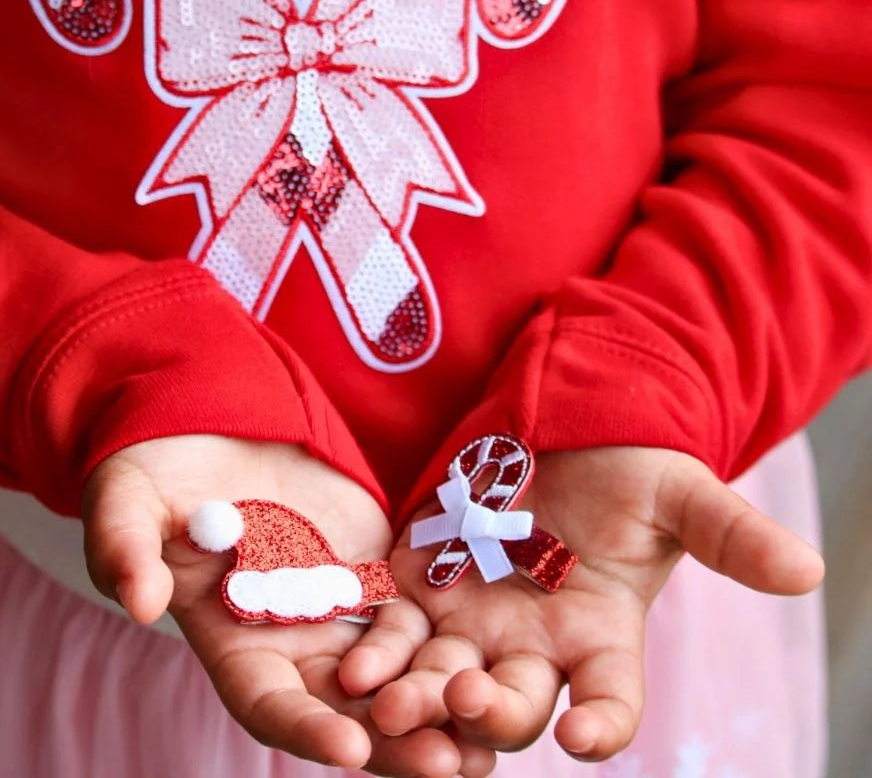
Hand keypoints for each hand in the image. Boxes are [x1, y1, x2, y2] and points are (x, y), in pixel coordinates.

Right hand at [82, 435, 494, 775]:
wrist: (206, 424)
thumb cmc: (152, 473)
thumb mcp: (125, 505)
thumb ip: (126, 550)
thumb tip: (138, 600)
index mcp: (228, 639)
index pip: (268, 703)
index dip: (305, 729)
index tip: (350, 749)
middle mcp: (288, 637)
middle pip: (344, 707)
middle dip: (394, 741)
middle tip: (448, 766)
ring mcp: (334, 603)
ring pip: (390, 670)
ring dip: (434, 701)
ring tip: (487, 731)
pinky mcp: (369, 566)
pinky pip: (413, 610)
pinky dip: (443, 639)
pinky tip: (485, 659)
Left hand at [339, 446, 823, 765]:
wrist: (559, 425)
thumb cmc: (626, 464)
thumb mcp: (677, 492)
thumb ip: (729, 532)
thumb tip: (809, 571)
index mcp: (601, 634)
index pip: (609, 700)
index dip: (603, 723)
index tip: (587, 739)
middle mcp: (533, 644)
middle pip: (512, 703)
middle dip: (489, 712)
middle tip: (467, 703)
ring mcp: (473, 618)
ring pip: (444, 678)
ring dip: (419, 697)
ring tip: (391, 704)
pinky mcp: (422, 584)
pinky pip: (397, 630)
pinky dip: (379, 650)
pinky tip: (356, 665)